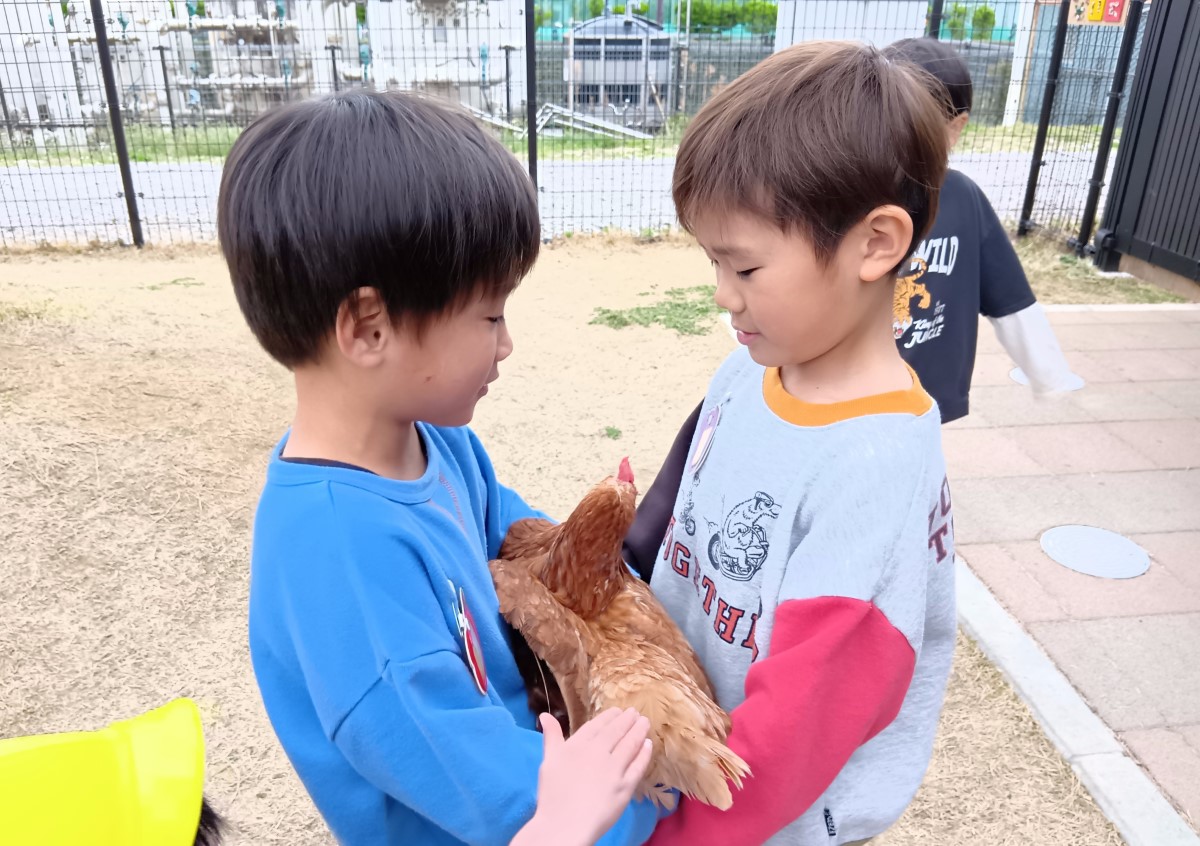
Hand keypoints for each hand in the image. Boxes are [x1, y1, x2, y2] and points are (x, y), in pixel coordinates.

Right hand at [511, 708, 653, 845]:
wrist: (565, 824)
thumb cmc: (553, 795)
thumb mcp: (548, 761)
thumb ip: (551, 737)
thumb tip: (544, 715)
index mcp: (578, 745)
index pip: (597, 725)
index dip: (609, 716)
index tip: (618, 710)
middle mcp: (598, 752)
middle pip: (616, 732)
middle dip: (627, 720)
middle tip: (636, 712)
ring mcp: (614, 769)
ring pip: (630, 744)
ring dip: (639, 731)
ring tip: (645, 723)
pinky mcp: (626, 786)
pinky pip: (638, 766)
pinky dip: (644, 754)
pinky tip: (648, 745)